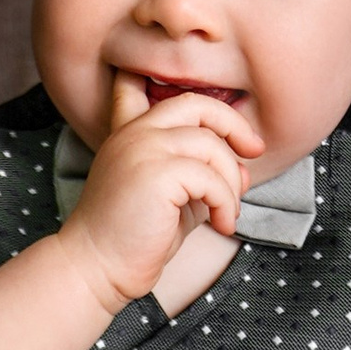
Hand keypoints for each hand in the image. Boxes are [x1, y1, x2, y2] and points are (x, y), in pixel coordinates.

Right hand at [57, 69, 264, 312]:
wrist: (96, 269)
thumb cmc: (133, 239)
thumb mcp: (174, 198)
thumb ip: (204, 176)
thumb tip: (246, 169)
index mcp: (130, 133)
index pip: (138, 84)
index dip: (165, 80)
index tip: (197, 106)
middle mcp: (134, 133)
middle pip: (198, 104)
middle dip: (235, 125)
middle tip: (254, 151)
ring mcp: (143, 149)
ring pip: (213, 145)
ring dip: (232, 181)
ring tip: (228, 212)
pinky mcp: (156, 173)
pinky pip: (212, 178)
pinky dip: (226, 203)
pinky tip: (221, 224)